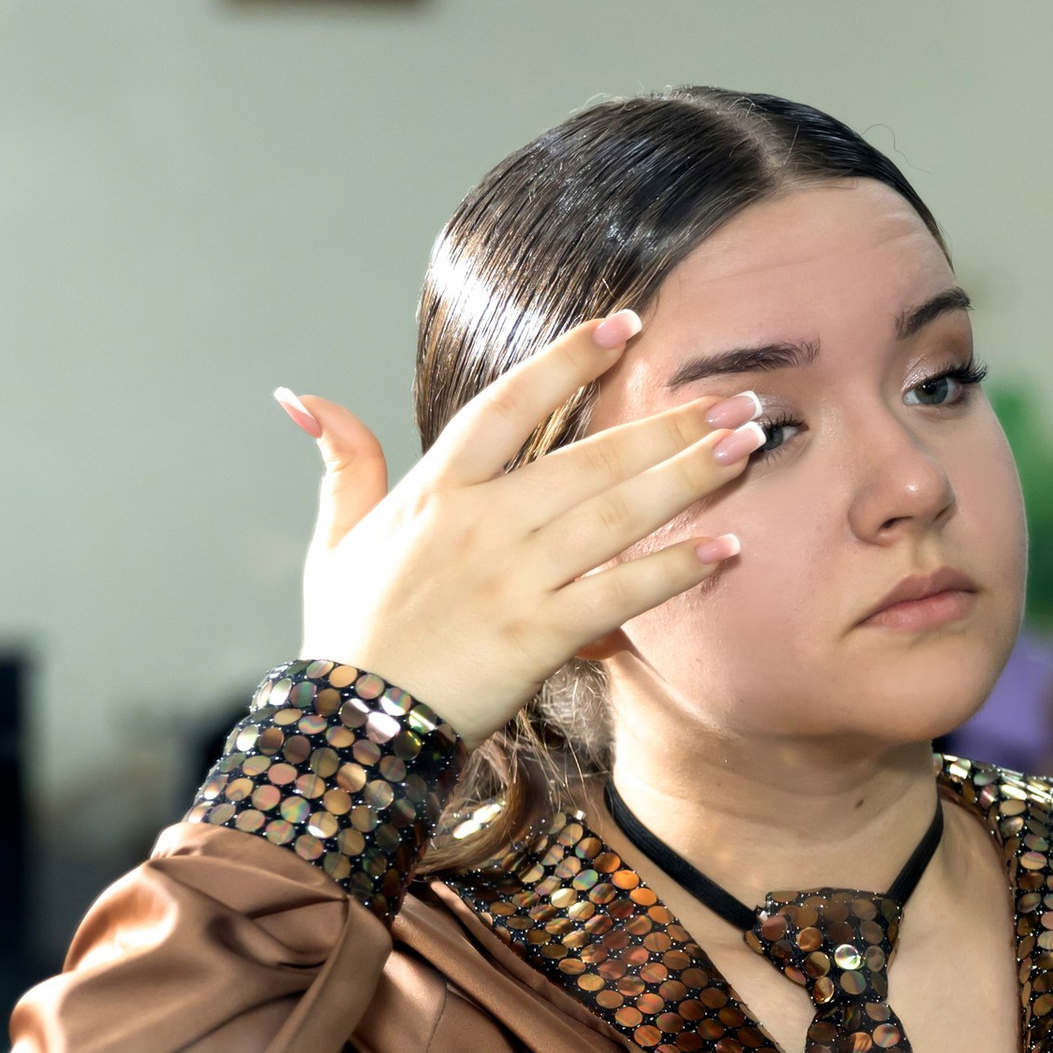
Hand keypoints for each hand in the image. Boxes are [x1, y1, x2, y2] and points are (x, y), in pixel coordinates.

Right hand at [275, 312, 762, 744]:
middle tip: (735, 397)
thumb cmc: (349, 637)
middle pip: (590, 457)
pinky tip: (726, 545)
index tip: (624, 324)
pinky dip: (674, 569)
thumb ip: (342, 463)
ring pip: (617, 513)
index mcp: (436, 491)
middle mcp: (482, 523)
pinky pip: (621, 592)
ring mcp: (514, 577)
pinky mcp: (538, 634)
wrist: (351, 728)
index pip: (510, 404)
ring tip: (749, 444)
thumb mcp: (333, 541)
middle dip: (668, 424)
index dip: (567, 360)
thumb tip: (303, 397)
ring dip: (689, 476)